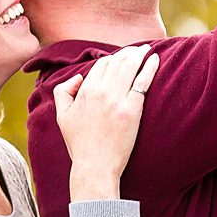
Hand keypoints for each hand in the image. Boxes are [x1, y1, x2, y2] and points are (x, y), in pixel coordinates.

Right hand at [52, 44, 158, 200]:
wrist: (95, 166)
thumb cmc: (79, 144)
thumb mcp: (62, 116)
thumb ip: (63, 92)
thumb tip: (78, 77)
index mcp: (85, 91)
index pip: (101, 65)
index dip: (113, 59)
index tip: (121, 58)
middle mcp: (101, 91)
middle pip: (117, 62)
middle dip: (128, 53)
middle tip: (138, 50)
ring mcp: (118, 99)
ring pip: (130, 67)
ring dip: (139, 55)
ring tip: (147, 50)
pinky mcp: (132, 109)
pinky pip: (143, 81)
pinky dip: (150, 67)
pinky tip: (155, 59)